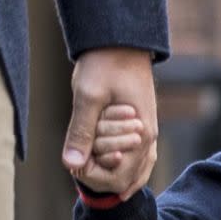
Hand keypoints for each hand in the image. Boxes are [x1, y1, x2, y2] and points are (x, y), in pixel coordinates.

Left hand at [62, 48, 157, 200]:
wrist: (122, 39)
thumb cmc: (104, 63)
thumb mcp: (88, 96)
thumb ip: (81, 131)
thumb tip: (71, 164)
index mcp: (140, 136)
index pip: (119, 178)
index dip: (94, 175)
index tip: (76, 159)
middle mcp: (148, 139)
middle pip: (128, 180)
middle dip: (103, 175)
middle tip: (81, 160)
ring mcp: (149, 133)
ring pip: (138, 172)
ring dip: (114, 174)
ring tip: (93, 171)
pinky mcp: (145, 126)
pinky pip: (141, 159)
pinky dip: (127, 168)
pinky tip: (111, 166)